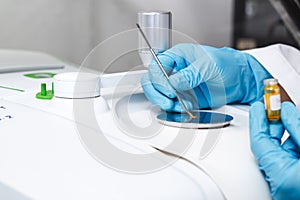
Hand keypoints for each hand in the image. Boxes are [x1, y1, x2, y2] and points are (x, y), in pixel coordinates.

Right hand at [141, 44, 271, 111]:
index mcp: (179, 56)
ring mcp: (178, 85)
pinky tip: (186, 107)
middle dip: (157, 94)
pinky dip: (175, 109)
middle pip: (152, 81)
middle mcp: (175, 70)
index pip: (157, 66)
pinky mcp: (183, 97)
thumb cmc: (228, 65)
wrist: (240, 81)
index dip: (159, 79)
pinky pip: (171, 105)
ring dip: (166, 103)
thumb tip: (174, 81)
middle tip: (169, 101)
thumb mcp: (210, 66)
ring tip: (180, 105)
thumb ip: (191, 73)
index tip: (170, 90)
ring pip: (159, 95)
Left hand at [250, 101, 299, 199]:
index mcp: (281, 174)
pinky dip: (295, 145)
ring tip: (289, 116)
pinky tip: (298, 133)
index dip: (258, 120)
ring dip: (287, 133)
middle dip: (273, 124)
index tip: (259, 106)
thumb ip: (298, 128)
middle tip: (274, 107)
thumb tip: (287, 112)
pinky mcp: (296, 182)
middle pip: (270, 146)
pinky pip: (292, 160)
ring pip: (283, 152)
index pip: (259, 141)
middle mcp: (282, 181)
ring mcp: (289, 182)